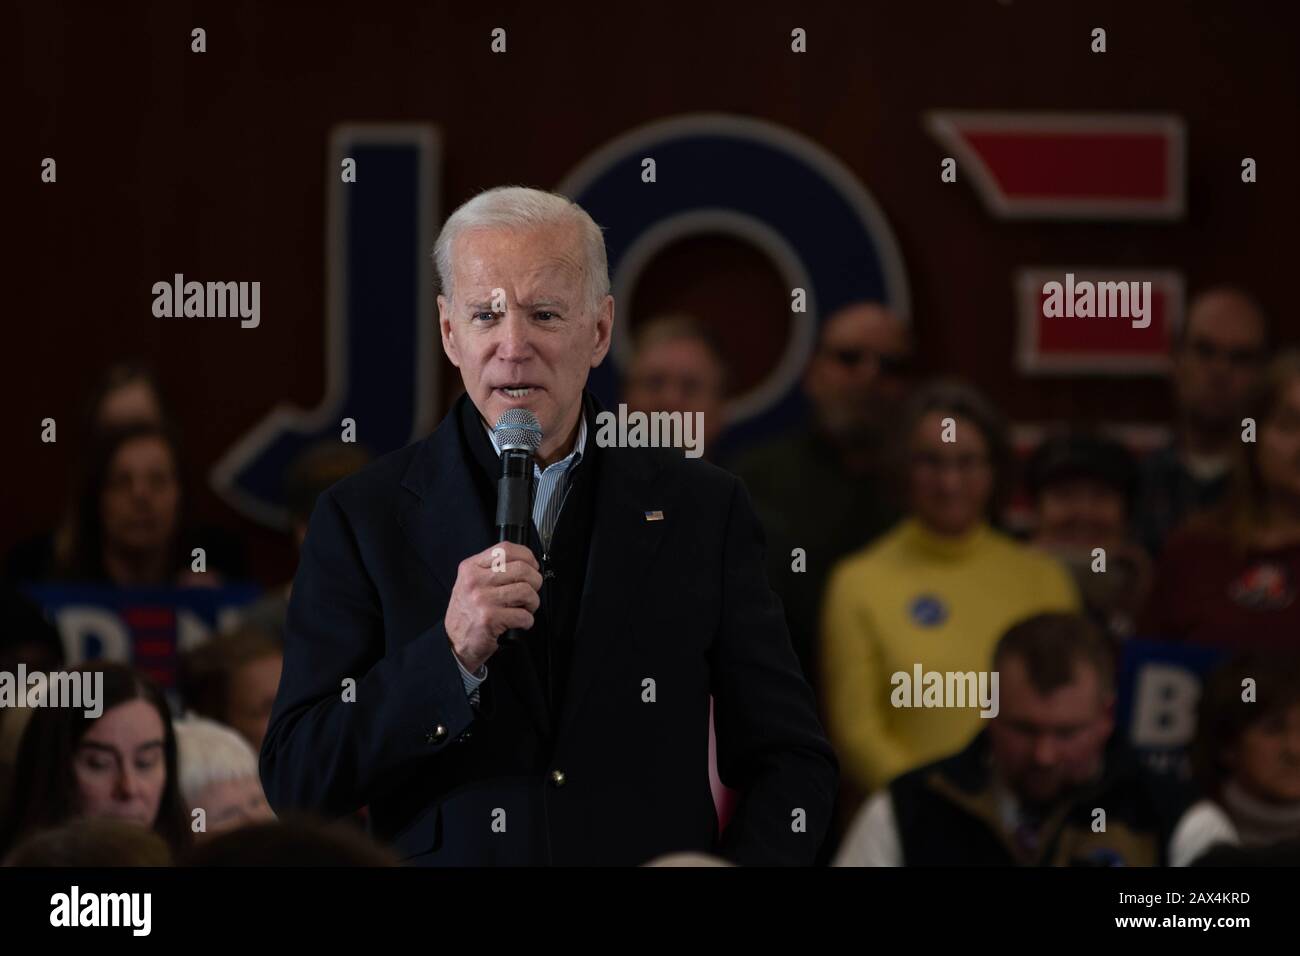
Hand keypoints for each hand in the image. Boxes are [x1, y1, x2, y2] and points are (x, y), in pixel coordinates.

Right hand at [444, 542, 541, 672]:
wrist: (455, 641)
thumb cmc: (468, 612)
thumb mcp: (471, 582)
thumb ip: (492, 569)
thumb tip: (526, 562)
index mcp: (471, 567)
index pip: (505, 549)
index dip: (527, 556)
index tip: (532, 566)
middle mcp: (475, 581)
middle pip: (521, 569)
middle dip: (535, 581)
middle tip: (531, 592)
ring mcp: (482, 599)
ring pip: (526, 591)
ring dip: (533, 602)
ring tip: (526, 608)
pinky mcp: (489, 619)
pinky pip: (523, 615)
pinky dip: (527, 620)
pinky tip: (520, 622)